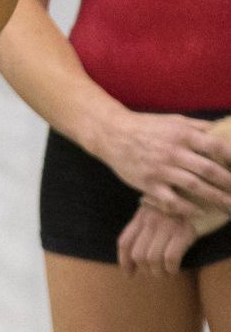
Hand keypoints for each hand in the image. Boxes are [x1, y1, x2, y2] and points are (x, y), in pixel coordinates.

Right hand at [100, 111, 230, 216]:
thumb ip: (198, 126)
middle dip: (229, 183)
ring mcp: (160, 169)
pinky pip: (171, 200)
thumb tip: (222, 128)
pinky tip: (198, 212)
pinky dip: (187, 208)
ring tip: (228, 206)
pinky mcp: (148, 184)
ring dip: (215, 198)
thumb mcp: (173, 120)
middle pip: (210, 170)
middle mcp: (173, 152)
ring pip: (195, 187)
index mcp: (183, 134)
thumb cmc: (145, 126)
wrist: (112, 134)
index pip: (217, 147)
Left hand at [117, 203, 196, 275]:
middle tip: (155, 273)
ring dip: (158, 272)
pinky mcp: (184, 231)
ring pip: (152, 259)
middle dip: (144, 269)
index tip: (129, 274)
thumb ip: (146, 224)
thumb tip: (137, 253)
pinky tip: (175, 270)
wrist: (205, 191)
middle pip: (137, 254)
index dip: (124, 262)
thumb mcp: (159, 209)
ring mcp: (166, 225)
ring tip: (166, 273)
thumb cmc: (183, 204)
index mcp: (142, 214)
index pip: (124, 242)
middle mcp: (150, 219)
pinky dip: (171, 268)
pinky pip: (170, 258)